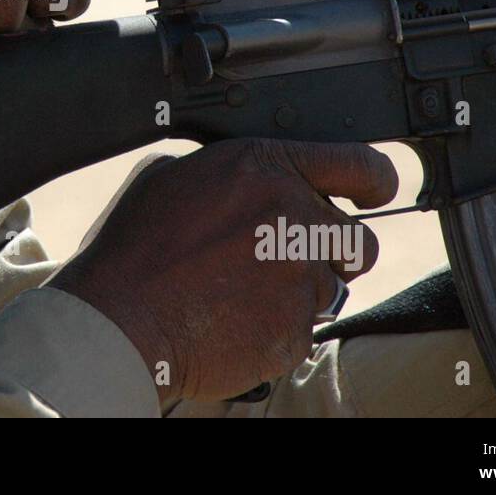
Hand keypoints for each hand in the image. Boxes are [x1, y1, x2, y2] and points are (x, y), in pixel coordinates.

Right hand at [46, 138, 396, 403]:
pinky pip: (302, 330)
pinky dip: (274, 330)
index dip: (376, 179)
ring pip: (329, 289)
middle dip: (331, 252)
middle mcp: (293, 216)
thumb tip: (246, 182)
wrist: (119, 320)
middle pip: (357, 239)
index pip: (358, 163)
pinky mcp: (295, 330)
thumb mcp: (171, 178)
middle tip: (286, 261)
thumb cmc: (133, 249)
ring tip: (238, 296)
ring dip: (296, 294)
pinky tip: (230, 323)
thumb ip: (228, 174)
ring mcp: (299, 278)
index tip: (376, 190)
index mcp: (264, 168)